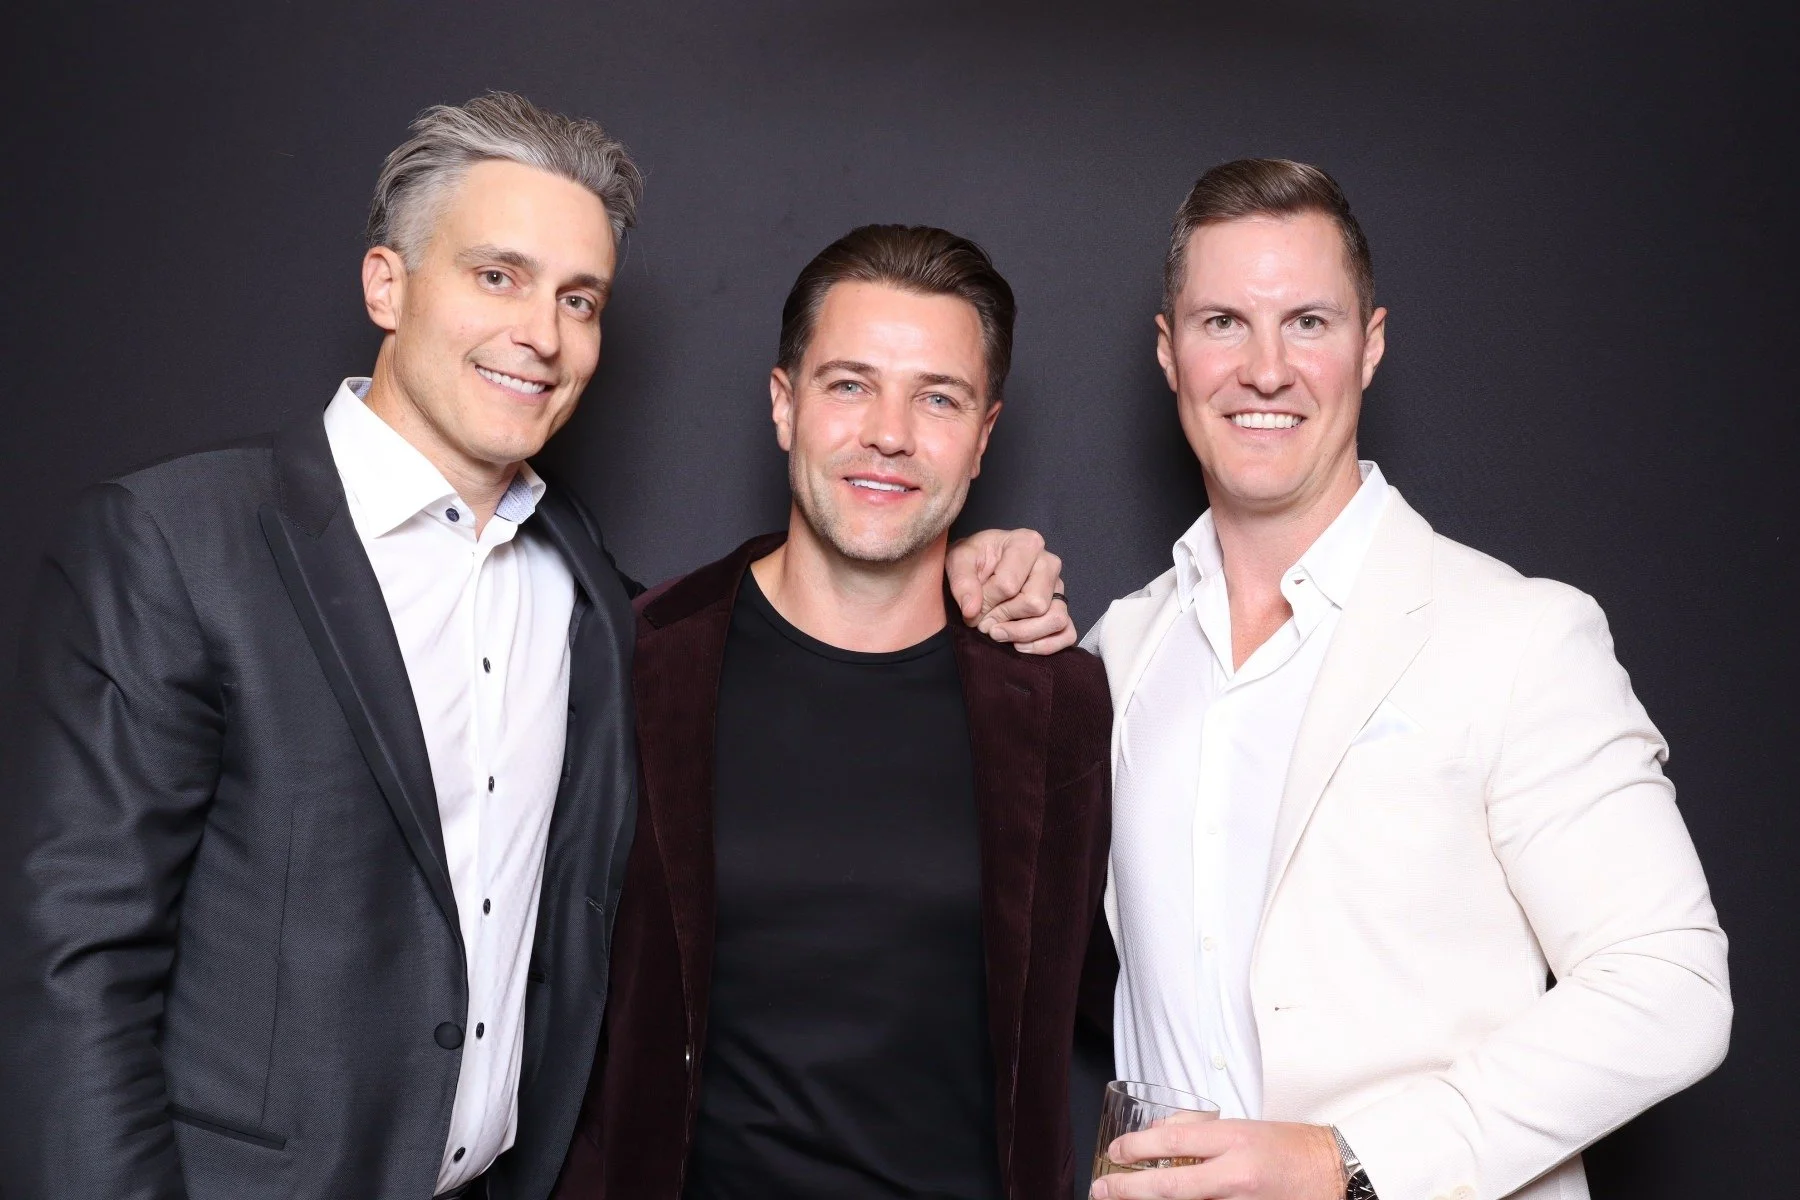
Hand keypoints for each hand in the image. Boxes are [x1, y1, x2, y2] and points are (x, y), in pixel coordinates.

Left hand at [945, 528, 1073, 653]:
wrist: (981, 565)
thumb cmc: (974, 559)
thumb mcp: (958, 560)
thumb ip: (962, 582)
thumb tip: (972, 611)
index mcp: (1027, 543)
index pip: (1009, 585)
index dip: (987, 602)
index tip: (973, 605)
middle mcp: (1049, 563)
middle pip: (1036, 604)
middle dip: (1005, 619)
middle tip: (984, 623)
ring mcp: (1059, 587)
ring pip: (1056, 619)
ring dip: (1023, 635)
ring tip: (999, 634)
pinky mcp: (1062, 609)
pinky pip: (1067, 634)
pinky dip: (1044, 646)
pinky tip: (1019, 645)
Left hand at [1090, 1119, 1342, 1199]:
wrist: (1333, 1173)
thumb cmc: (1289, 1148)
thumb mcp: (1242, 1126)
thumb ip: (1198, 1132)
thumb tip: (1158, 1138)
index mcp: (1234, 1141)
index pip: (1172, 1141)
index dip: (1136, 1148)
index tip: (1114, 1153)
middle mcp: (1235, 1176)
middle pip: (1169, 1186)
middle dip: (1128, 1190)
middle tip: (1102, 1190)